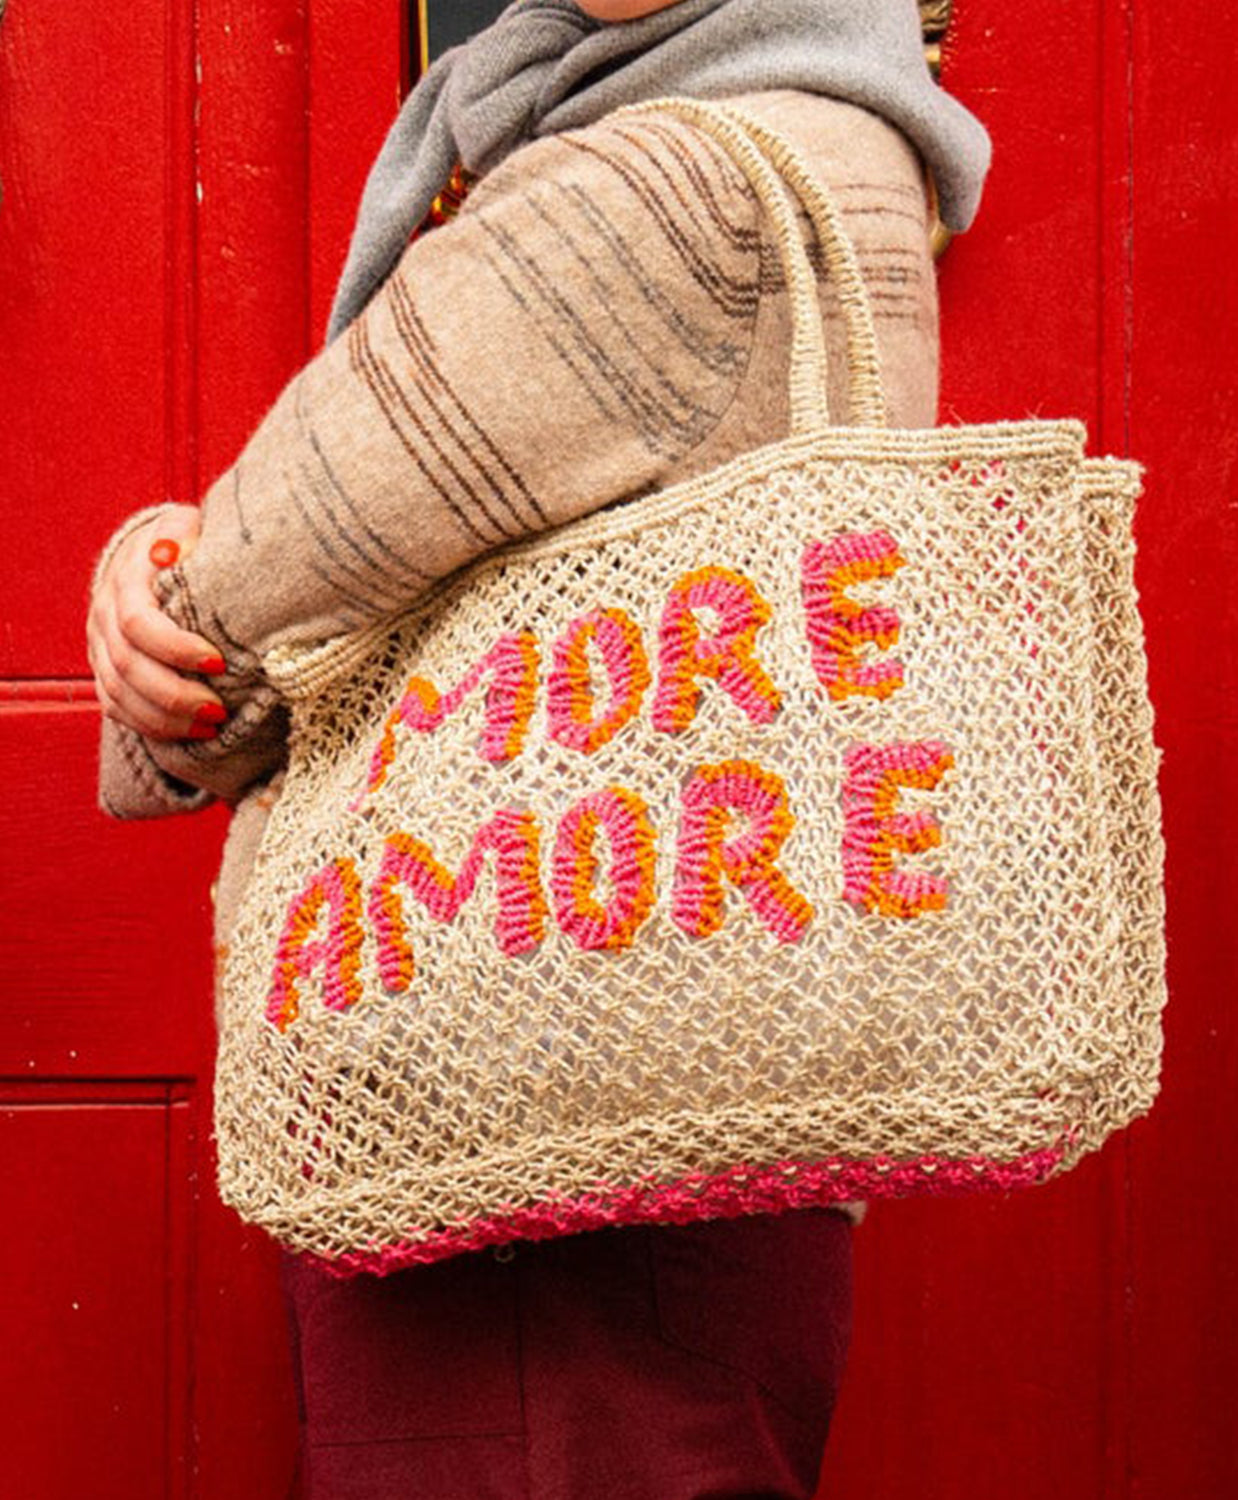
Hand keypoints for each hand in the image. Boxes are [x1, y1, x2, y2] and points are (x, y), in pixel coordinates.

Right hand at [88, 505, 227, 741]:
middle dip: (176, 694)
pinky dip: (152, 726)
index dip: (176, 648)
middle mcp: (105, 615)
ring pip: (120, 694)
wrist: (150, 553)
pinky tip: (191, 733)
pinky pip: (117, 708)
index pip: (139, 623)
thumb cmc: (184, 543)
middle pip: (128, 667)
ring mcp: (100, 645)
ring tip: (211, 726)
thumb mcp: (188, 528)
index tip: (219, 662)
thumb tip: (169, 553)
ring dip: (167, 718)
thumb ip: (184, 536)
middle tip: (218, 709)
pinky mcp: (105, 669)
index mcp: (126, 580)